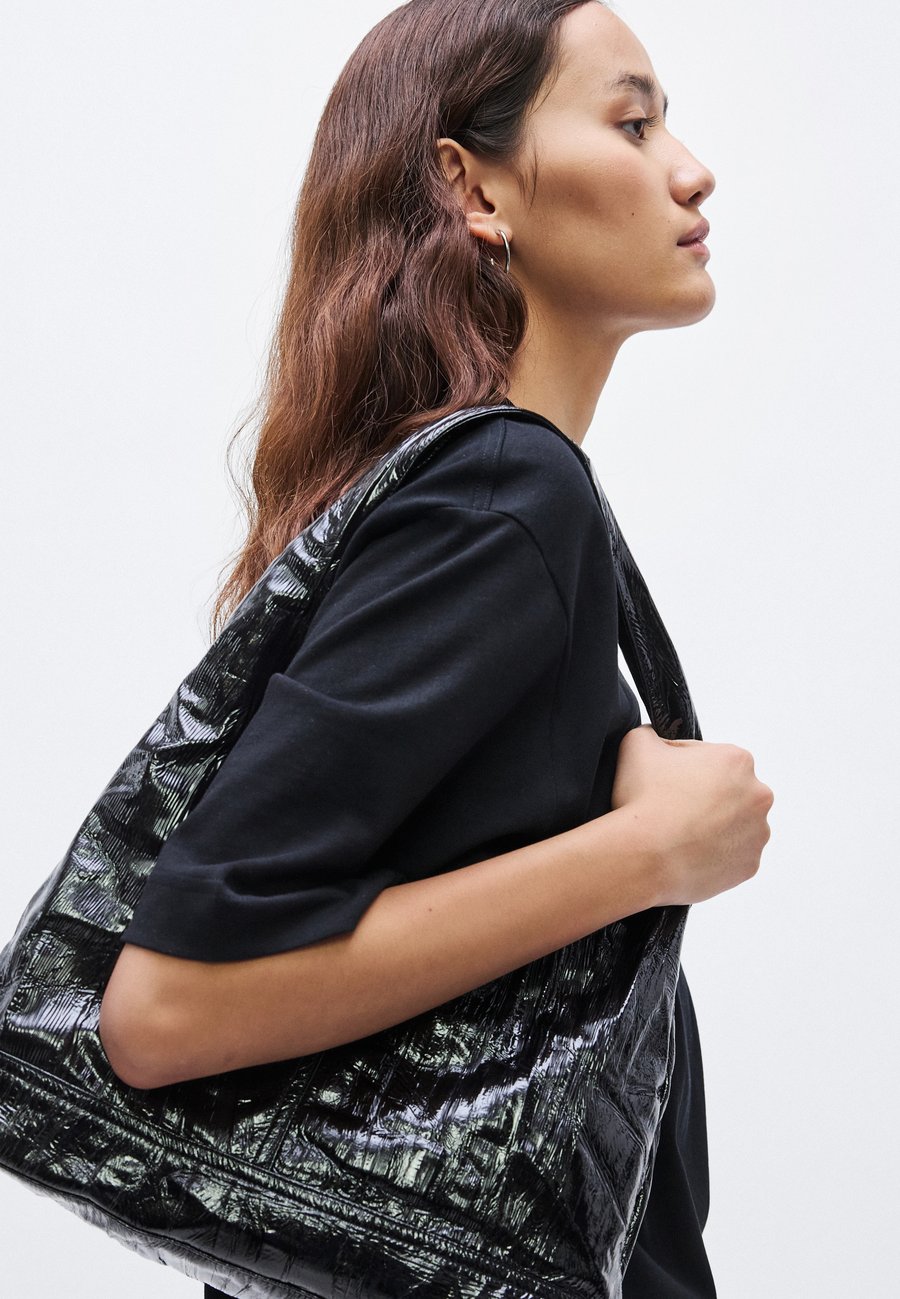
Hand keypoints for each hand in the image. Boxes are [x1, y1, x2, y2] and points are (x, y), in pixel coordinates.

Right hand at [609, 724, 773, 905]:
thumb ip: (651, 734)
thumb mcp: (636, 744)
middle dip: (707, 798)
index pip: (711, 759)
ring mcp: (757, 834)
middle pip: (730, 792)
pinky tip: (688, 853)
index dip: (685, 769)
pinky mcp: (749, 866)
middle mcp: (758, 795)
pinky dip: (714, 855)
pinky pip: (732, 857)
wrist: (645, 857)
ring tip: (680, 834)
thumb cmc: (643, 799)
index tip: (667, 782)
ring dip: (714, 827)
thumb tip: (655, 738)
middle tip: (673, 809)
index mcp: (737, 760)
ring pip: (736, 826)